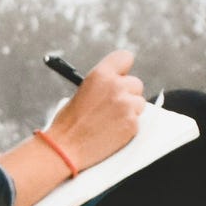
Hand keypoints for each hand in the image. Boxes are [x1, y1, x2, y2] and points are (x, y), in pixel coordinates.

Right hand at [45, 49, 145, 170]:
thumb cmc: (68, 123)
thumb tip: (118, 85)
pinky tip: (111, 131)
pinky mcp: (132, 124)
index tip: (121, 75)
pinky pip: (137, 120)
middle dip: (127, 93)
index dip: (123, 68)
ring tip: (109, 121)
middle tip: (113, 105)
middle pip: (136, 83)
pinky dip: (127, 126)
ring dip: (129, 110)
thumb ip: (102, 86)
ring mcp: (126, 106)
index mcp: (100, 75)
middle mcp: (116, 87)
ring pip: (139, 103)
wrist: (65, 148)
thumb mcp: (82, 93)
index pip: (124, 57)